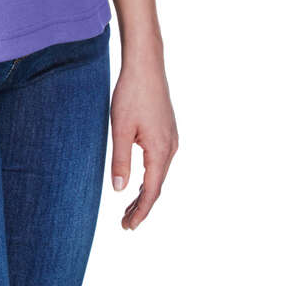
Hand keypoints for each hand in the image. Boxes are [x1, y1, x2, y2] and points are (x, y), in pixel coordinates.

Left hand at [110, 56, 178, 229]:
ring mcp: (171, 138)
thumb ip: (121, 160)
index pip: (151, 191)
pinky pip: (160, 160)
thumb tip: (120, 190)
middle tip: (125, 223)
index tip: (127, 227)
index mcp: (160, 150)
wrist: (146, 65)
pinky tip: (140, 178)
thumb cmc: (131, 94)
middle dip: (142, 206)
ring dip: (146, 191)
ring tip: (130, 206)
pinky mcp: (168, 130)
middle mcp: (171, 147)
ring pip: (159, 173)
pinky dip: (150, 175)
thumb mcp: (120, 128)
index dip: (140, 211)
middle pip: (157, 185)